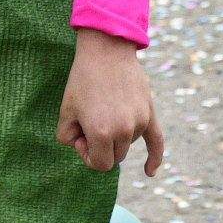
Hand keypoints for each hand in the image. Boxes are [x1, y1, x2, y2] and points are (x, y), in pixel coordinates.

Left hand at [57, 30, 165, 175]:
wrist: (106, 49)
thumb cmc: (82, 80)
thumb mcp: (65, 110)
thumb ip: (68, 138)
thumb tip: (84, 146)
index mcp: (101, 133)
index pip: (100, 165)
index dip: (88, 155)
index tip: (81, 137)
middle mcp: (123, 130)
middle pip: (115, 157)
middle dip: (101, 146)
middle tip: (89, 121)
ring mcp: (139, 121)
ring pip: (128, 144)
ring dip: (116, 137)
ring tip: (103, 109)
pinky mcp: (149, 112)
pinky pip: (157, 142)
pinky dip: (154, 159)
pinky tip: (149, 173)